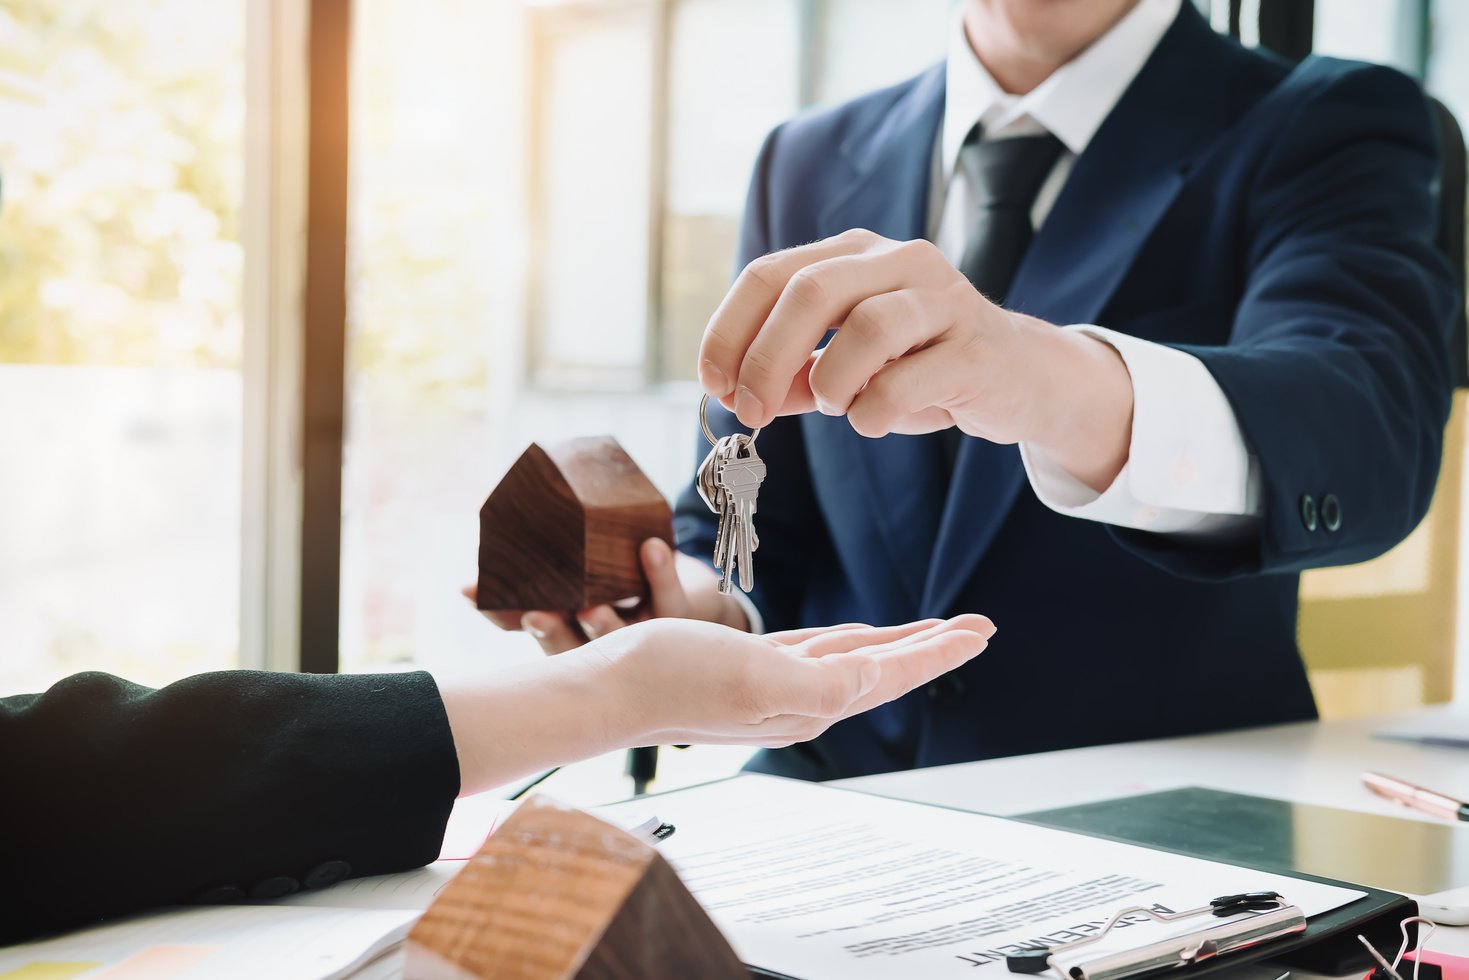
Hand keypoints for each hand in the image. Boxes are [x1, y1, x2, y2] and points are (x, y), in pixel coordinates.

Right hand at [465, 537, 749, 653]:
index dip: (496, 611)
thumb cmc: (625, 585)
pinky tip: (651, 547)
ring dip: (605, 626)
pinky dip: (660, 574)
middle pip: (570, 650)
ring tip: (593, 605)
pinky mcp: (679, 621)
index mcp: (570, 633)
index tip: (470, 590)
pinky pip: (669, 601)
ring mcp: (641, 639)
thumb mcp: (585, 574)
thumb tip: (503, 518)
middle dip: (551, 634)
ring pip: (621, 641)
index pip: (524, 625)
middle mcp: (602, 647)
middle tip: (535, 615)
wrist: (694, 604)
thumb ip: (552, 562)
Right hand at [595, 615, 995, 746]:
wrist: (610, 687)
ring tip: (936, 629)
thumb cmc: (676, 680)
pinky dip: (849, 640)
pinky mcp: (751, 666)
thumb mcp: (758, 678)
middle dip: (933, 646)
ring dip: (897, 641)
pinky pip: (818, 650)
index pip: (892, 674)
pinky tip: (861, 636)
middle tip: (980, 627)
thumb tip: (874, 680)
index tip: (983, 630)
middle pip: (886, 667)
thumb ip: (823, 683)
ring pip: (856, 657)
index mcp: (813, 702)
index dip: (940, 650)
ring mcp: (778, 684)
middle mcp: (803, 698)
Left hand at [697, 228, 1133, 490]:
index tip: (715, 386)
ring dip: (831, 382)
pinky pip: (910, 379)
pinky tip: (875, 420)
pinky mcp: (977, 347)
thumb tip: (737, 394)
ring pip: (867, 326)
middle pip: (810, 291)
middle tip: (752, 412)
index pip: (768, 275)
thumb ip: (791, 377)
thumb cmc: (920, 367)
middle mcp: (898, 260)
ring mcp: (943, 298)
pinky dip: (875, 410)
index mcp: (853, 254)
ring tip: (835, 406)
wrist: (1019, 379)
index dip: (729, 332)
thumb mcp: (844, 369)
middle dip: (767, 360)